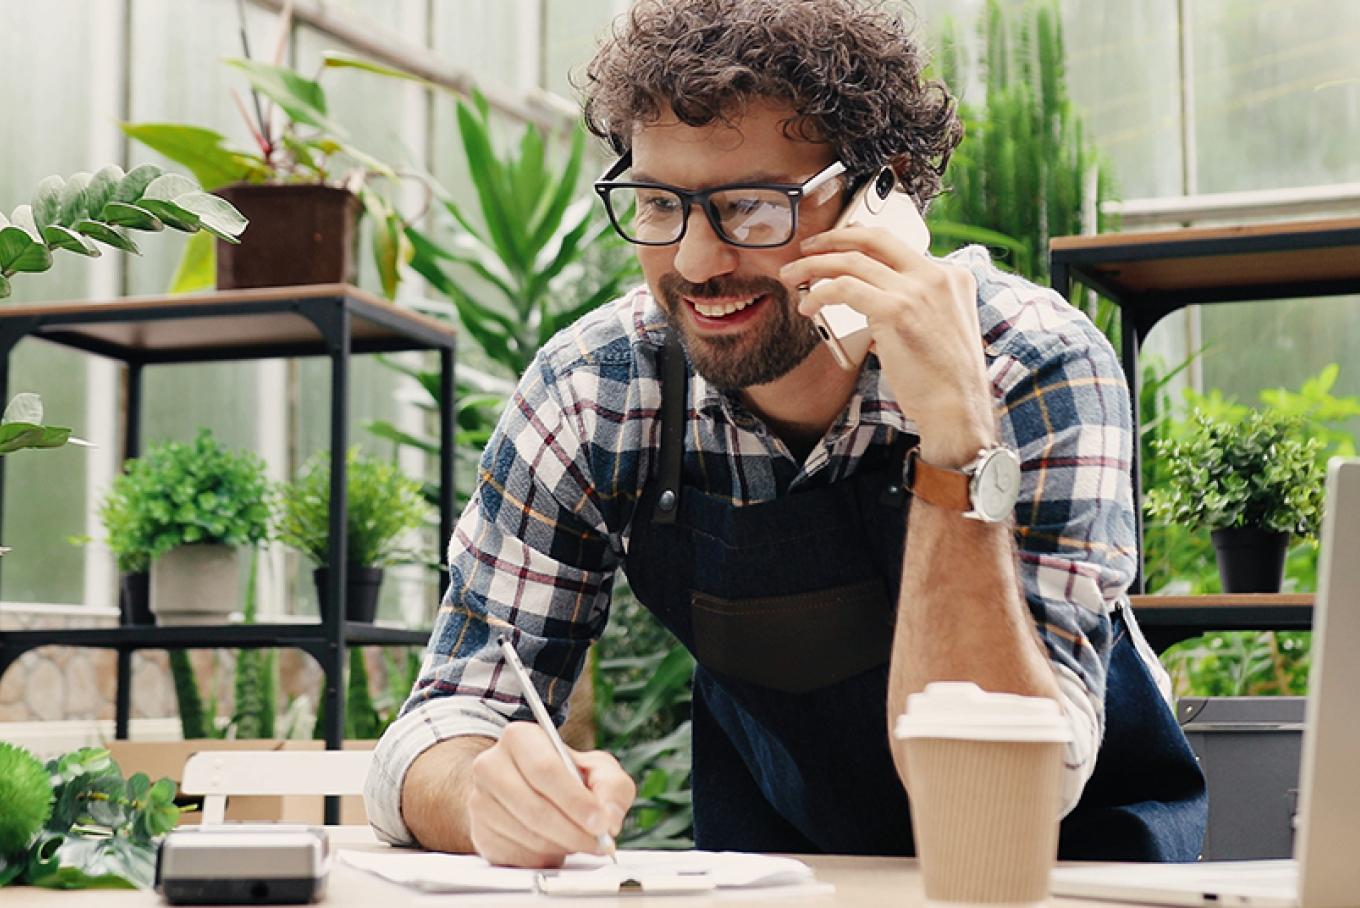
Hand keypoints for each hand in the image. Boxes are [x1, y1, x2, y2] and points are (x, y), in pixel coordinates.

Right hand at [466, 721, 634, 867]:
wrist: (524, 790)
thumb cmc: (564, 776)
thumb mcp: (596, 769)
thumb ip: (612, 787)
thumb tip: (609, 818)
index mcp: (519, 737)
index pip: (545, 771)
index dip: (576, 801)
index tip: (601, 823)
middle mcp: (491, 765)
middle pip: (535, 808)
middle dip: (574, 832)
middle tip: (600, 843)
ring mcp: (480, 802)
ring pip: (528, 836)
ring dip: (563, 846)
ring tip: (579, 840)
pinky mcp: (480, 834)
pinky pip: (518, 857)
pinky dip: (545, 858)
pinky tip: (555, 845)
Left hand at [782, 226, 996, 463]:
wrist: (957, 407)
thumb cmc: (944, 380)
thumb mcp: (940, 328)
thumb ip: (912, 307)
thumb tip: (872, 304)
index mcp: (951, 276)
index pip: (896, 246)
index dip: (859, 241)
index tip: (836, 247)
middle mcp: (936, 276)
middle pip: (874, 239)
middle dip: (833, 238)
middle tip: (807, 248)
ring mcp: (917, 290)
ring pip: (852, 261)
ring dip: (814, 265)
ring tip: (792, 275)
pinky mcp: (896, 310)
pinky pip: (844, 288)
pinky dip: (819, 293)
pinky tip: (808, 305)